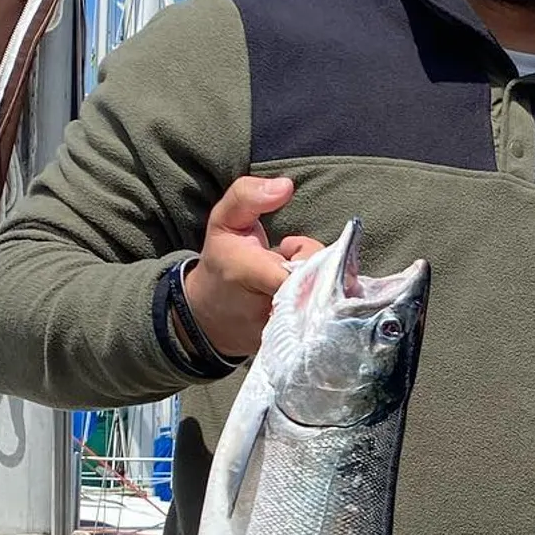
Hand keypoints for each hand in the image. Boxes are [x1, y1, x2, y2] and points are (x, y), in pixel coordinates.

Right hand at [180, 177, 323, 359]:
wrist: (209, 315)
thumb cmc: (222, 261)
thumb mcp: (224, 220)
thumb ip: (248, 196)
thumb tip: (286, 186)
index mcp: (248, 271)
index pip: (299, 268)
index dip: (310, 256)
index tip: (293, 245)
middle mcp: (267, 308)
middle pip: (319, 285)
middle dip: (317, 267)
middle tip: (292, 260)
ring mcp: (282, 334)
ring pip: (325, 305)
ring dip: (319, 287)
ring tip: (295, 279)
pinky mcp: (293, 349)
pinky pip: (323, 324)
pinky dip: (320, 308)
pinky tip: (301, 298)